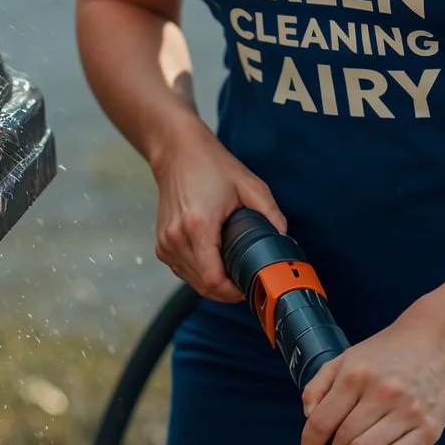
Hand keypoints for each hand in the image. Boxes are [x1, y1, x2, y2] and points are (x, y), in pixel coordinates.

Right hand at [148, 124, 283, 301]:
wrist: (178, 152)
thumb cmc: (209, 166)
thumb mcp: (248, 185)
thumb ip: (270, 212)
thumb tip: (283, 237)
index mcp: (198, 225)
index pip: (212, 279)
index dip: (233, 291)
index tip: (247, 287)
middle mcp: (177, 237)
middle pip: (203, 285)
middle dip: (226, 290)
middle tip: (244, 280)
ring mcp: (166, 242)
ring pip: (191, 282)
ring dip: (212, 282)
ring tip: (230, 269)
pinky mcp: (162, 244)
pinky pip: (182, 271)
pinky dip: (198, 272)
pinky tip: (213, 261)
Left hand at [297, 314, 444, 444]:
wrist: (435, 342)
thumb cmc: (387, 353)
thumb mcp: (346, 358)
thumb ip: (319, 384)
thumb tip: (308, 416)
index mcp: (356, 375)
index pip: (322, 421)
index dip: (310, 444)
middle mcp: (382, 392)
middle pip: (345, 440)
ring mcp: (408, 410)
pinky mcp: (428, 427)